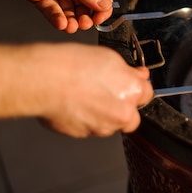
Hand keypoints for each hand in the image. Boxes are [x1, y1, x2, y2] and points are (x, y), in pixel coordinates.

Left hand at [0, 0, 112, 32]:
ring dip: (72, 20)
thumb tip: (105, 5)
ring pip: (70, 10)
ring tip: (72, 27)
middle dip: (87, 16)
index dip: (103, 6)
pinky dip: (58, 19)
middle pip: (86, 4)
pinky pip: (53, 11)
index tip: (100, 19)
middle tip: (85, 24)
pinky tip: (61, 23)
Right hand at [0, 43, 154, 136]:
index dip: (136, 88)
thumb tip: (140, 75)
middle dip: (122, 109)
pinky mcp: (81, 134)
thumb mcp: (110, 58)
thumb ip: (129, 72)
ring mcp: (102, 127)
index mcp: (134, 92)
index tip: (127, 84)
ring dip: (102, 115)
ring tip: (84, 97)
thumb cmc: (75, 64)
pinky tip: (73, 104)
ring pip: (108, 124)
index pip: (147, 95)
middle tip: (105, 95)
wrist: (45, 80)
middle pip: (130, 116)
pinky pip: (88, 128)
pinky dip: (83, 119)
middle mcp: (123, 114)